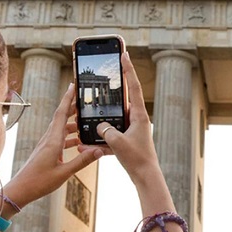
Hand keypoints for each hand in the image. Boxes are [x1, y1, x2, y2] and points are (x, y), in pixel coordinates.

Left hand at [1, 83, 103, 208]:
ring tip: (85, 121)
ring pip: (61, 128)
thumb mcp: (64, 173)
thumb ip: (82, 161)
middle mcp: (49, 139)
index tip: (73, 86)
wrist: (20, 190)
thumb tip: (99, 150)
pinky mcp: (46, 152)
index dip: (68, 99)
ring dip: (73, 122)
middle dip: (72, 107)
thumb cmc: (38, 182)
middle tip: (84, 99)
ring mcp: (46, 145)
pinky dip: (70, 137)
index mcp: (53, 141)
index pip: (62, 114)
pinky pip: (59, 138)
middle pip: (61, 117)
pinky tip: (78, 142)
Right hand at [79, 53, 162, 190]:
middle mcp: (136, 119)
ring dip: (101, 118)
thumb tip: (99, 125)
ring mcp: (131, 129)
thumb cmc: (137, 159)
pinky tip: (85, 144)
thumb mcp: (118, 142)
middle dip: (111, 89)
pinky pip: (110, 134)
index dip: (128, 70)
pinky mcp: (126, 140)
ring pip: (113, 118)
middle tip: (105, 73)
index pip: (133, 87)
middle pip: (121, 99)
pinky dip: (100, 138)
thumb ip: (106, 130)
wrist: (145, 177)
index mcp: (139, 115)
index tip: (124, 54)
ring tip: (89, 112)